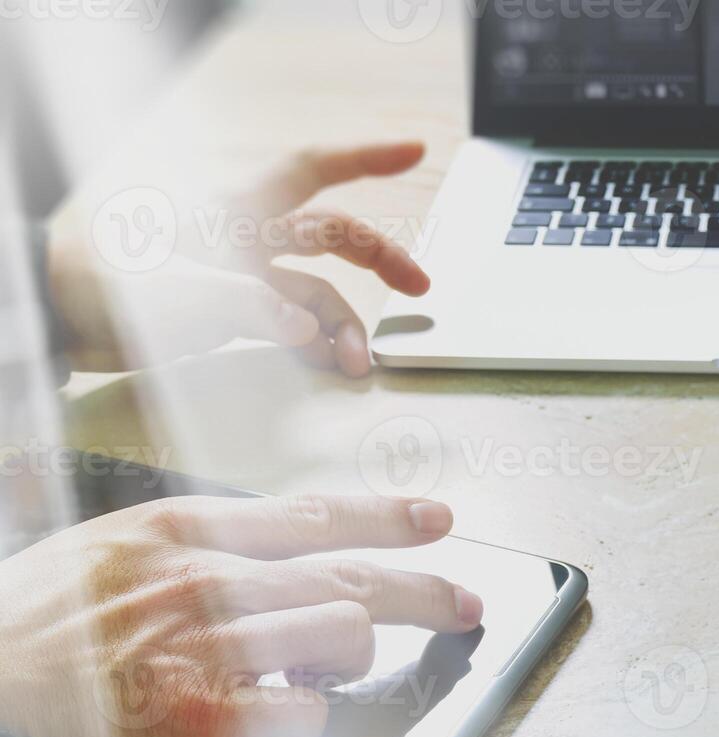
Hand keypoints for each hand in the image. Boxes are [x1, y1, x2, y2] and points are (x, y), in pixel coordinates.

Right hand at [0, 494, 482, 736]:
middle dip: (423, 590)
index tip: (434, 518)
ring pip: (341, 635)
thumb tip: (265, 552)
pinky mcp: (204, 720)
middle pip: (350, 576)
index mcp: (178, 529)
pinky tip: (281, 720)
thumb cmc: (26, 626)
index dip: (385, 517)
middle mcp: (205, 577)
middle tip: (466, 602)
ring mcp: (207, 647)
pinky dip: (305, 722)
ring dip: (354, 657)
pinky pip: (302, 716)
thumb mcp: (101, 548)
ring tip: (337, 668)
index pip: (312, 514)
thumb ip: (187, 544)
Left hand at [48, 143, 431, 377]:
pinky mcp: (231, 311)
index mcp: (233, 209)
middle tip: (420, 287)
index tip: (413, 148)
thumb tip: (306, 328)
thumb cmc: (102, 282)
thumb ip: (246, 305)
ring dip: (342, 325)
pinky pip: (290, 323)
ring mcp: (241, 276)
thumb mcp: (174, 289)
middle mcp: (245, 236)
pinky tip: (329, 363)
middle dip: (380, 259)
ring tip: (358, 364)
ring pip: (314, 291)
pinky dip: (314, 342)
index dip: (366, 158)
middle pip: (331, 236)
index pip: (311, 170)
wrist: (56, 314)